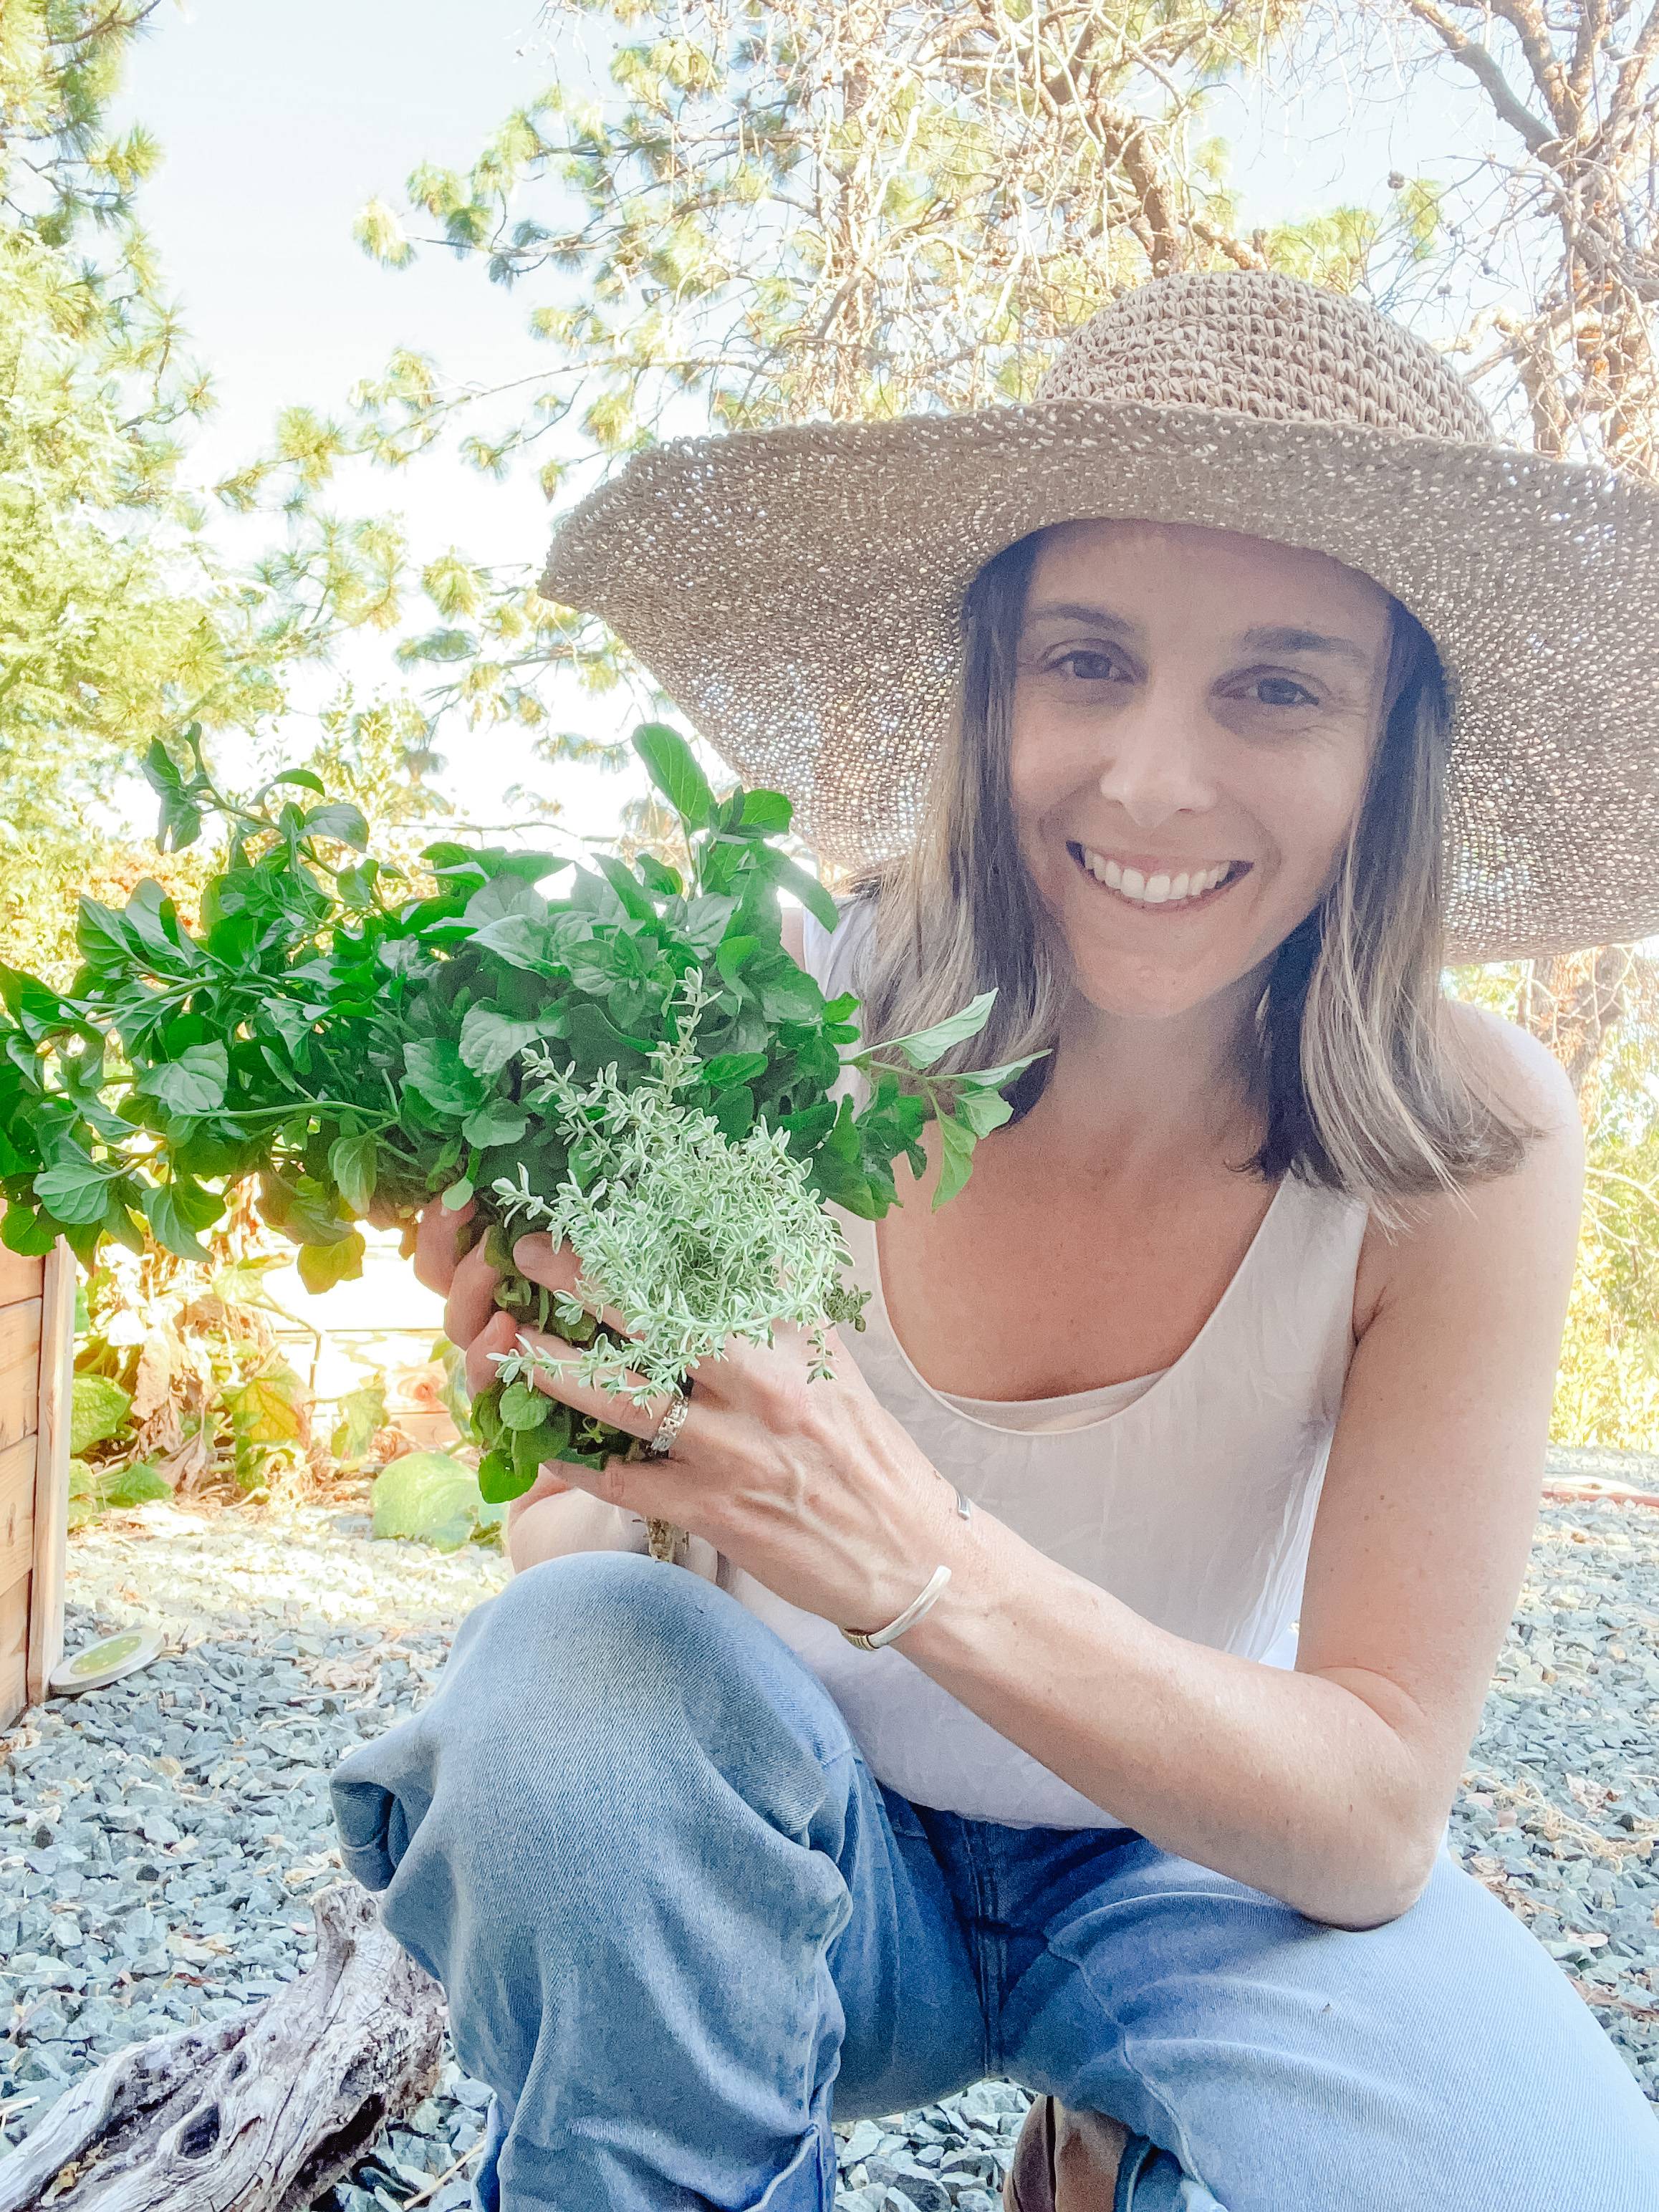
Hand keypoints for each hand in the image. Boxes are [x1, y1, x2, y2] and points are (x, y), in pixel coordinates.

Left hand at [484, 1231, 973, 1632]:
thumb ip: (790, 1310)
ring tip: (508, 1343)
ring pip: (624, 1400)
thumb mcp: (836, 1368)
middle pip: (656, 1321)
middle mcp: (759, 1389)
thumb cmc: (867, 1456)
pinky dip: (575, 1464)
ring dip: (558, 1368)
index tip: (599, 1208)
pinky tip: (537, 1443)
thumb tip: (758, 1243)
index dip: (649, 1239)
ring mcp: (730, 1453)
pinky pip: (624, 1483)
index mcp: (790, 1346)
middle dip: (585, 1282)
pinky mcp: (711, 1511)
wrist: (906, 1553)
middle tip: (530, 1250)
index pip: (711, 1275)